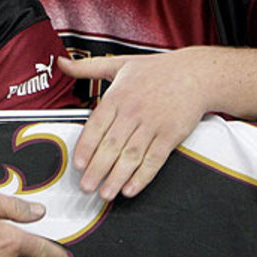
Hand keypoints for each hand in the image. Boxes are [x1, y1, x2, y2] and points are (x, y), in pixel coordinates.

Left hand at [60, 51, 209, 199]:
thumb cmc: (156, 70)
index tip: (78, 164)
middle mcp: (133, 111)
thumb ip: (86, 67)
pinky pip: (154, 159)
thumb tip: (62, 62)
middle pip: (111, 145)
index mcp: (118, 96)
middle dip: (97, 169)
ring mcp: (153, 124)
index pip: (96, 126)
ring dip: (117, 177)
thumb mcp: (118, 64)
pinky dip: (142, 176)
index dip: (86, 148)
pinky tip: (131, 188)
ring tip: (105, 193)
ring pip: (131, 156)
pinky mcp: (171, 135)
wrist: (195, 74)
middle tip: (86, 187)